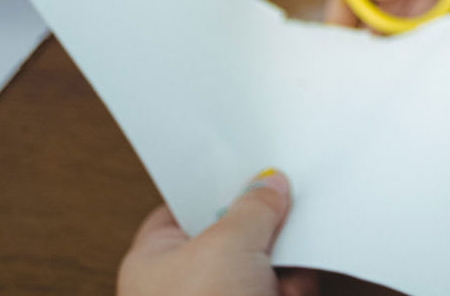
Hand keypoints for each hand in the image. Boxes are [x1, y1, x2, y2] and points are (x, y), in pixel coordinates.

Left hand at [117, 171, 316, 295]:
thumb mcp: (229, 243)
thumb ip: (254, 206)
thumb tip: (268, 185)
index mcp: (153, 260)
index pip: (184, 206)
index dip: (218, 186)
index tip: (252, 166)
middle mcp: (181, 285)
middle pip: (231, 234)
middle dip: (265, 231)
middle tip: (283, 215)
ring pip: (260, 266)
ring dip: (284, 265)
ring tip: (288, 272)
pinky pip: (279, 291)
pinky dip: (293, 290)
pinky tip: (296, 293)